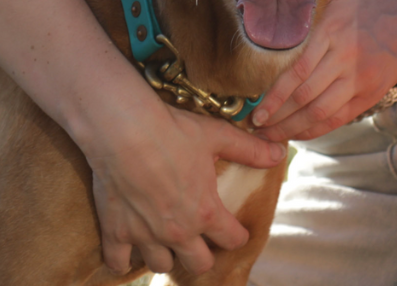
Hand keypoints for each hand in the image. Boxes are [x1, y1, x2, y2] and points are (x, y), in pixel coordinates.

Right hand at [83, 90, 285, 276]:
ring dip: (166, 255)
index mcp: (206, 212)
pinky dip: (124, 259)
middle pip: (198, 264)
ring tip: (166, 239)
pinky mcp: (116, 233)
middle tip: (201, 238)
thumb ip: (250, 149)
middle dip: (203, 254)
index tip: (236, 231)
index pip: (232, 239)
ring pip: (162, 266)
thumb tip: (280, 153)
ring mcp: (145, 236)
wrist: (125, 130)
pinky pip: (119, 264)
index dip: (237, 235)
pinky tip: (129, 246)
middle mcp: (178, 232)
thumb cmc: (174, 131)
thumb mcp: (218, 136)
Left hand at [251, 0, 396, 141]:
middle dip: (277, 117)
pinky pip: (338, 119)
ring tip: (270, 135)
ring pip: (320, 113)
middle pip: (305, 97)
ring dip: (292, 128)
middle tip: (254, 126)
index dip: (275, 95)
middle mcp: (345, 60)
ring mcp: (358, 81)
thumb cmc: (372, 1)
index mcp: (333, 32)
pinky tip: (297, 135)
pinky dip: (315, 130)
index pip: (297, 71)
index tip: (255, 108)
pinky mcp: (369, 96)